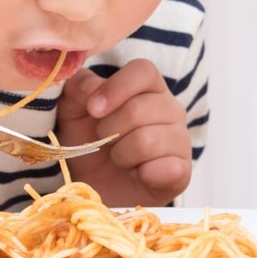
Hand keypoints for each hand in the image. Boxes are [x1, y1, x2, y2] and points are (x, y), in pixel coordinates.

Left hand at [53, 59, 190, 205]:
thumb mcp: (73, 111)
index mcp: (148, 87)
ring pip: (146, 141)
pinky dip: (142, 174)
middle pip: (138, 109)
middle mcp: (170, 108)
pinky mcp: (183, 171)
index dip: (116, 88)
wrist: (95, 187)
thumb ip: (79, 88)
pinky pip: (166, 169)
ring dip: (122, 155)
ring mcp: (181, 139)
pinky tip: (137, 174)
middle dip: (109, 130)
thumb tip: (92, 87)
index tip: (93, 109)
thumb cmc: (88, 141)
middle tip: (105, 141)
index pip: (143, 71)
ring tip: (120, 158)